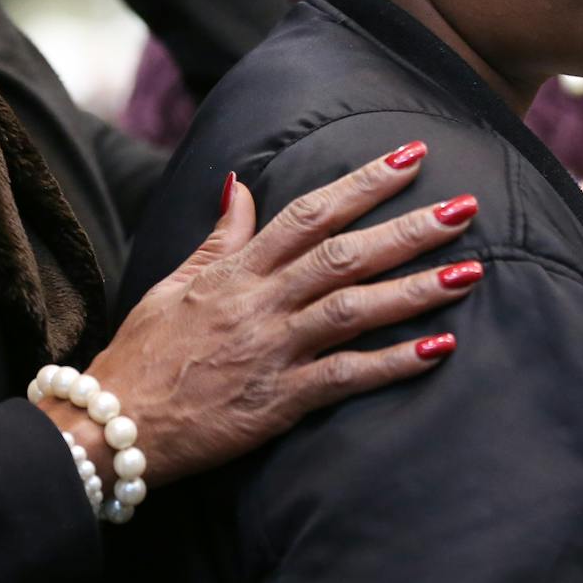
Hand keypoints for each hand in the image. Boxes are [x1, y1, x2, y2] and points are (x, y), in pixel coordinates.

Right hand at [39, 145, 478, 483]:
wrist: (112, 425)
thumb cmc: (144, 352)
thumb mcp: (177, 282)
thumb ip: (220, 236)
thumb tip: (241, 183)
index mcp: (237, 271)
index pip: (310, 213)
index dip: (363, 183)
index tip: (410, 157)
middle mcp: (260, 303)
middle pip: (344, 254)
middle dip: (408, 228)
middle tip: (466, 205)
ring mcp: (272, 351)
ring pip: (353, 310)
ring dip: (414, 289)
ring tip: (469, 272)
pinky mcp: (279, 402)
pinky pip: (345, 379)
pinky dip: (394, 364)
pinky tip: (440, 349)